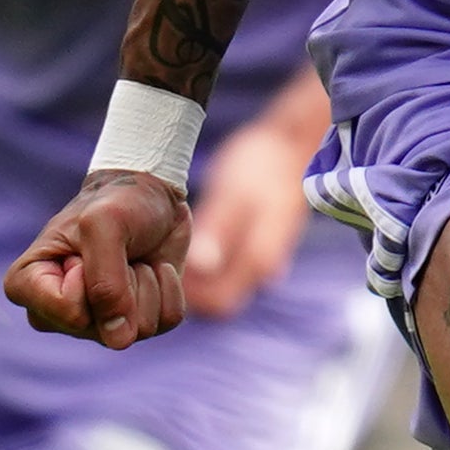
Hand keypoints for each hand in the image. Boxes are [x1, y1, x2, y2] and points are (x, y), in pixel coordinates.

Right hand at [4, 168, 193, 347]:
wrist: (151, 193)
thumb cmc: (115, 201)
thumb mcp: (103, 226)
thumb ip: (105, 283)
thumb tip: (119, 340)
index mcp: (28, 285)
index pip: (67, 313)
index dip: (89, 278)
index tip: (83, 248)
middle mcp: (58, 313)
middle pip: (103, 329)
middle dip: (121, 283)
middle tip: (112, 250)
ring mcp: (97, 322)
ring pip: (137, 329)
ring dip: (145, 283)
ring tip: (131, 256)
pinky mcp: (135, 320)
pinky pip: (165, 322)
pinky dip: (169, 288)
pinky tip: (153, 267)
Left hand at [181, 108, 320, 317]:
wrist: (290, 144)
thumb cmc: (262, 164)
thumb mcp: (235, 192)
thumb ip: (218, 229)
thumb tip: (200, 266)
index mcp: (259, 260)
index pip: (218, 305)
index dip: (188, 294)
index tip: (164, 266)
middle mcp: (262, 269)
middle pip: (216, 302)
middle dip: (187, 288)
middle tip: (159, 257)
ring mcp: (259, 259)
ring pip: (218, 286)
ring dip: (194, 275)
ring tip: (168, 245)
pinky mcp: (252, 247)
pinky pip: (223, 270)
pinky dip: (203, 263)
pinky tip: (186, 236)